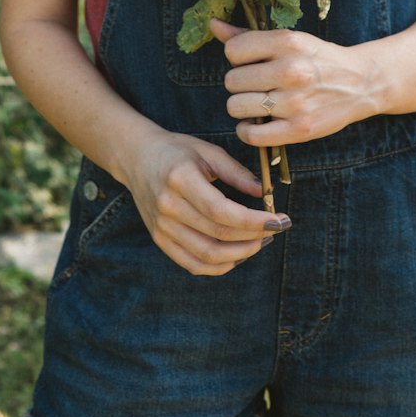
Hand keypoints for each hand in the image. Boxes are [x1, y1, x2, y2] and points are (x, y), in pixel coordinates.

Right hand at [122, 128, 290, 276]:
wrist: (137, 158)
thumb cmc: (176, 151)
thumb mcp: (208, 151)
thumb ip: (237, 172)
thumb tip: (264, 192)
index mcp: (180, 179)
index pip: (221, 211)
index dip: (253, 221)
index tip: (278, 220)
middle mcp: (168, 207)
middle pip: (218, 235)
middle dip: (254, 237)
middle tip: (276, 228)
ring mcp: (161, 227)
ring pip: (207, 256)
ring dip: (240, 254)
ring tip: (260, 242)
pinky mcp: (160, 240)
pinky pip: (192, 264)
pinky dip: (219, 266)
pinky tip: (237, 255)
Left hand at [213, 19, 378, 146]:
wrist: (361, 84)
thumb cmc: (318, 59)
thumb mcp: (289, 39)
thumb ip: (248, 35)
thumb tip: (212, 24)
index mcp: (288, 42)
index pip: (233, 51)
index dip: (238, 58)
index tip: (252, 62)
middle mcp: (291, 70)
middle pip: (231, 80)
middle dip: (240, 83)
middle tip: (258, 85)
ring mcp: (295, 102)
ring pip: (236, 107)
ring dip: (242, 107)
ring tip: (258, 102)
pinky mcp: (299, 129)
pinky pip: (251, 135)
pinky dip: (248, 131)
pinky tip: (259, 123)